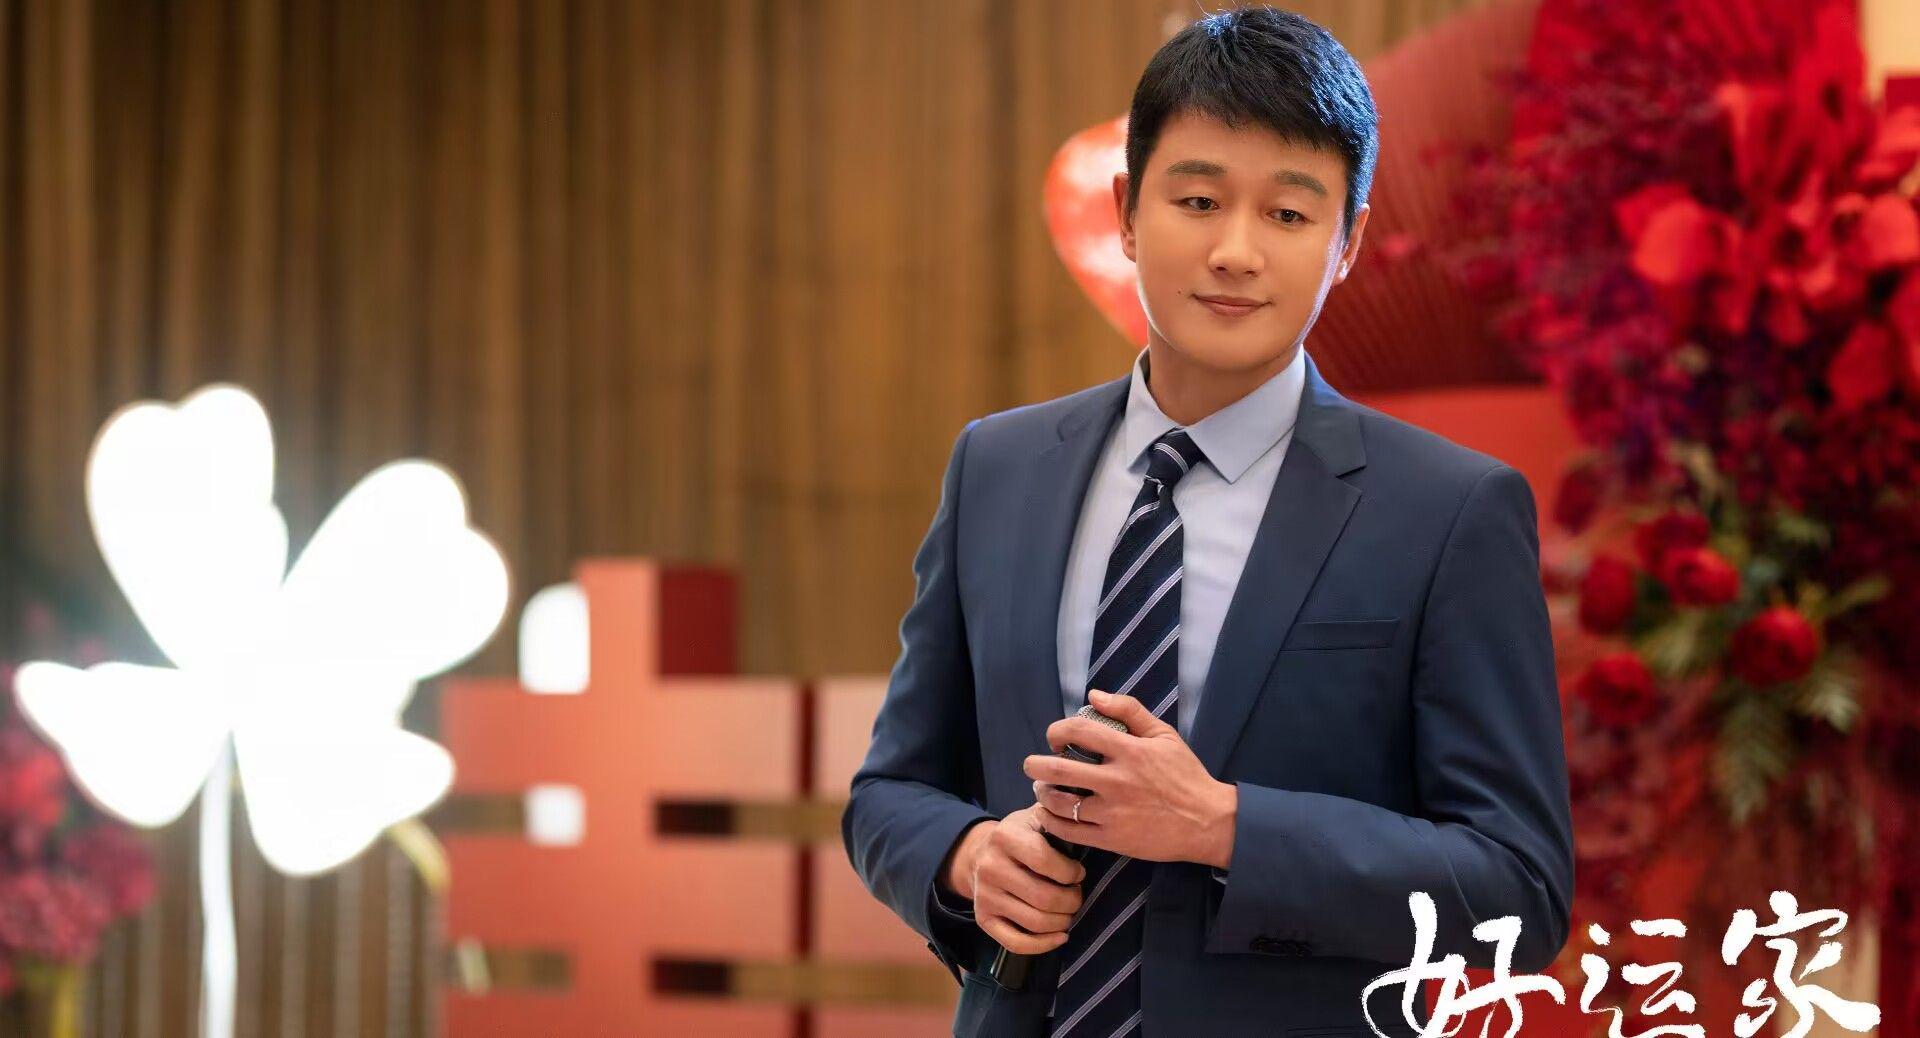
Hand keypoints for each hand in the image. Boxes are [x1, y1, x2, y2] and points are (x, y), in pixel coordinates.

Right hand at [942, 805, 1085, 954]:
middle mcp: (990, 867)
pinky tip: (1060, 935)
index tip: (1078, 873)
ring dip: (1062, 921)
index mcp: (1004, 837)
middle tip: (1077, 894)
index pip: (1045, 862)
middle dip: (1072, 901)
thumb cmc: (1021, 835)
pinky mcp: (983, 919)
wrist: (980, 853)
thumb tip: (1084, 821)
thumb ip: (1058, 817)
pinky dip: (1044, 945)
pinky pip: (1016, 943)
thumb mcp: (1036, 817)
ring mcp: (984, 895)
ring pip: (1035, 922)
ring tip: (1068, 911)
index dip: (1071, 873)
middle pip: (1044, 898)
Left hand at [1024, 690, 1237, 866]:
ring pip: (1060, 804)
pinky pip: (1070, 832)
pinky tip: (1049, 815)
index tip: (1054, 737)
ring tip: (1041, 790)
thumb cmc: (1186, 776)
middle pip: (1059, 770)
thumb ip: (1129, 710)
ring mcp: (1113, 812)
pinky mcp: (1112, 839)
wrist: (1208, 822)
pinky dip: (1052, 822)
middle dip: (1035, 765)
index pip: (1079, 731)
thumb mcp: (1164, 735)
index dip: (1057, 730)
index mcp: (1130, 751)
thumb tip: (1093, 695)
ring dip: (1042, 794)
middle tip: (1031, 765)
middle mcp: (1117, 781)